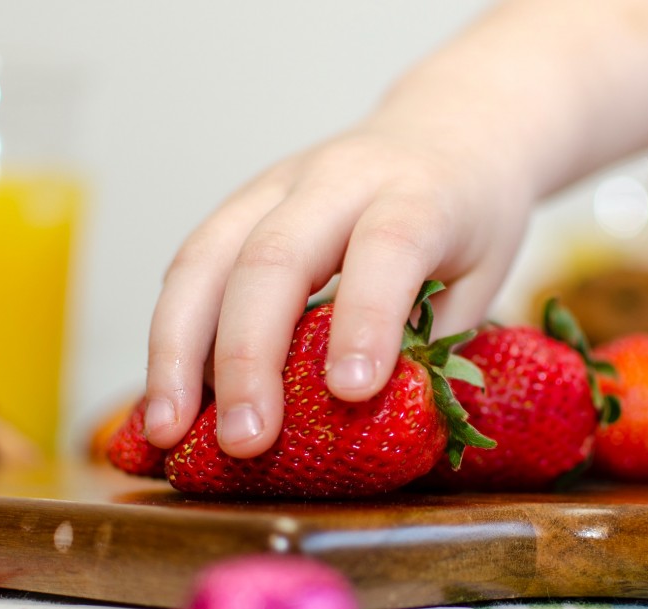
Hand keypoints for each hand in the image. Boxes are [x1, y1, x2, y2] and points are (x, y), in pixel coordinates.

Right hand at [143, 120, 532, 457]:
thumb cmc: (468, 215)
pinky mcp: (240, 203)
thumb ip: (432, 341)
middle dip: (248, 355)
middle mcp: (338, 179)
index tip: (352, 392)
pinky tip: (166, 393)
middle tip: (244, 440)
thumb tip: (371, 421)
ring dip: (177, 350)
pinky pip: (191, 264)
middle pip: (274, 255)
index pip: (386, 248)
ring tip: (164, 428)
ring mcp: (277, 185)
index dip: (365, 318)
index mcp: (417, 193)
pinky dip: (173, 333)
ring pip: (207, 256)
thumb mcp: (482, 275)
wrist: (446, 129)